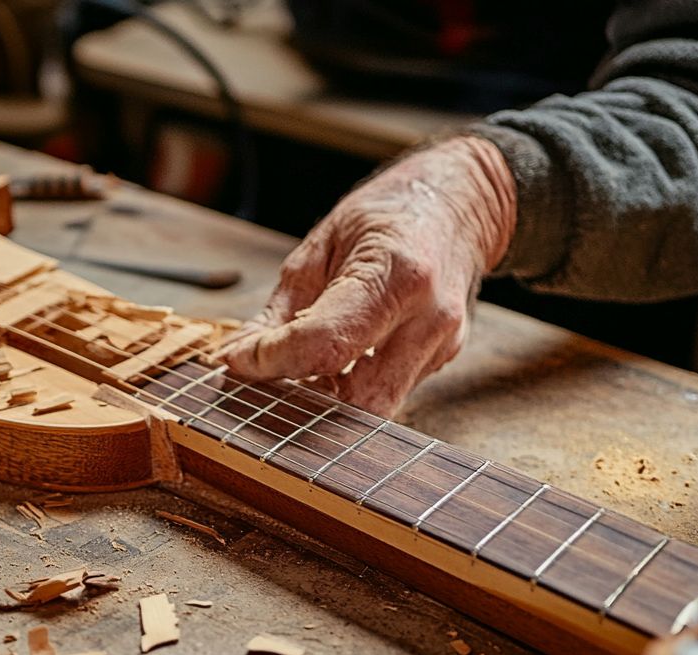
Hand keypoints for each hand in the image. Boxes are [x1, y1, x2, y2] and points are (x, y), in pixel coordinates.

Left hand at [221, 136, 515, 415]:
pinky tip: (327, 371)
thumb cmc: (386, 214)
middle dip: (302, 402)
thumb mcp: (320, 246)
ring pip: (375, 409)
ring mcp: (441, 345)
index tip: (238, 361)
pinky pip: (387, 393)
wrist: (460, 202)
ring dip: (326, 405)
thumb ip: (279, 311)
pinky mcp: (440, 360)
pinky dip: (349, 391)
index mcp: (396, 275)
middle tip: (263, 383)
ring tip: (292, 378)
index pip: (324, 344)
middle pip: (358, 399)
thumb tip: (237, 357)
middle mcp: (428, 318)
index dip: (272, 361)